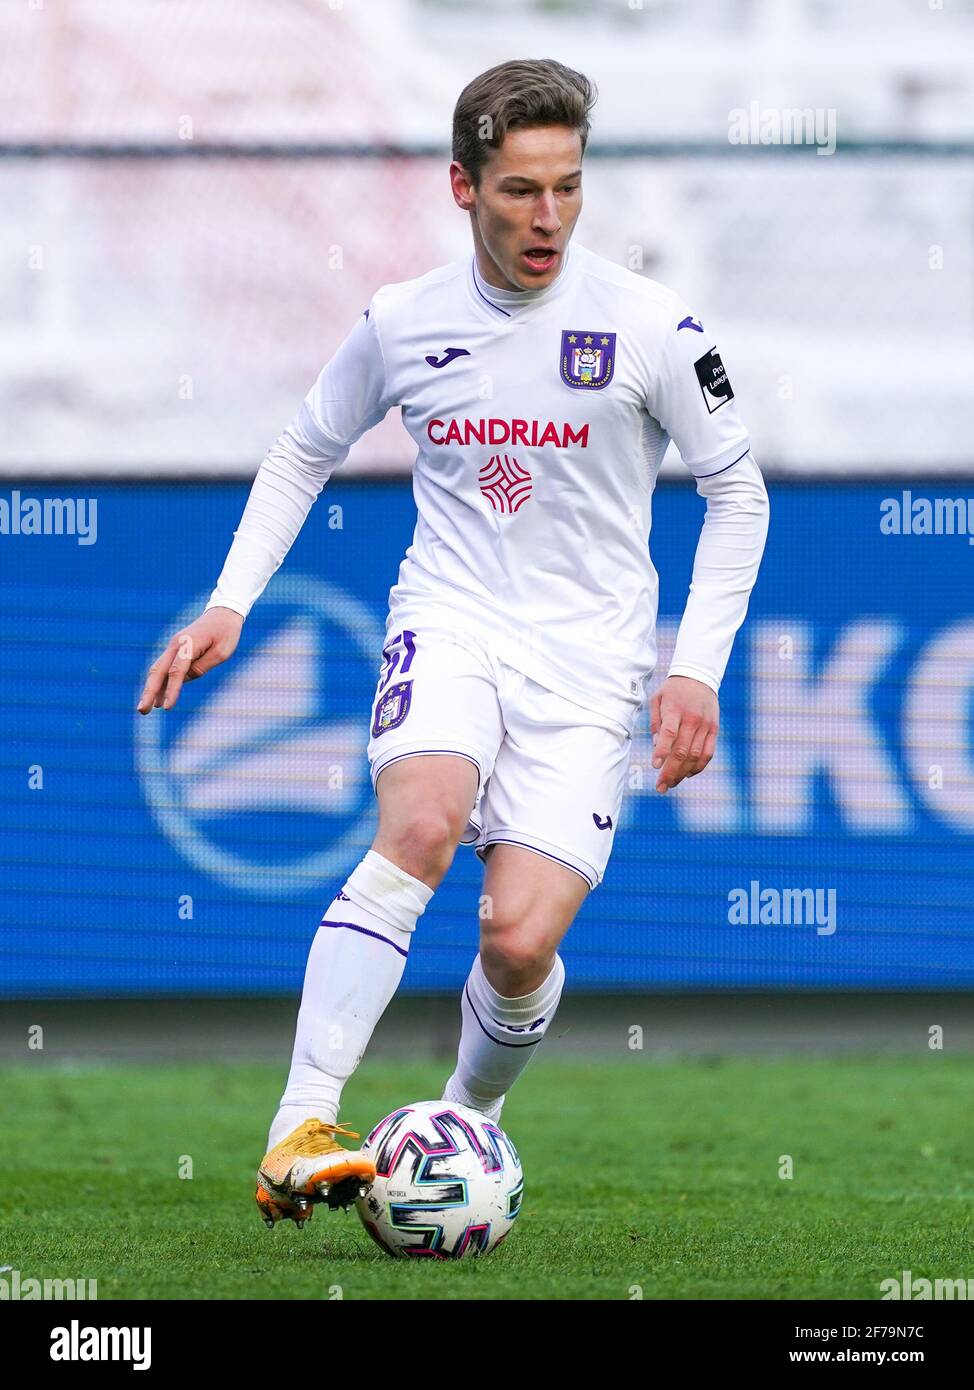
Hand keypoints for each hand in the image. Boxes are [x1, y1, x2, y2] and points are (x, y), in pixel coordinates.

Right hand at [137, 607, 243, 713]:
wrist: (223, 613)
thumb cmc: (226, 633)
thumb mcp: (221, 653)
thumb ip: (201, 667)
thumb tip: (183, 679)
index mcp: (188, 643)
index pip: (177, 671)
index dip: (171, 690)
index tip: (167, 708)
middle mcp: (176, 644)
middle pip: (158, 671)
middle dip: (149, 691)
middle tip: (142, 711)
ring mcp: (173, 646)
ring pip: (158, 670)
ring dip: (151, 689)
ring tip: (145, 709)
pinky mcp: (176, 650)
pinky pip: (165, 668)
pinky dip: (160, 683)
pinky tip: (158, 699)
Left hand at [649, 675, 718, 792]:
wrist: (698, 677)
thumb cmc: (673, 690)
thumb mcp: (657, 699)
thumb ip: (655, 722)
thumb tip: (657, 746)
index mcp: (675, 710)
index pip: (669, 734)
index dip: (661, 752)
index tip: (654, 766)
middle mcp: (692, 719)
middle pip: (682, 751)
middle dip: (670, 771)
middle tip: (661, 787)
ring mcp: (705, 726)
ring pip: (695, 756)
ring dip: (683, 773)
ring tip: (671, 783)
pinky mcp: (714, 730)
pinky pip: (708, 753)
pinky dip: (698, 767)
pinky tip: (687, 774)